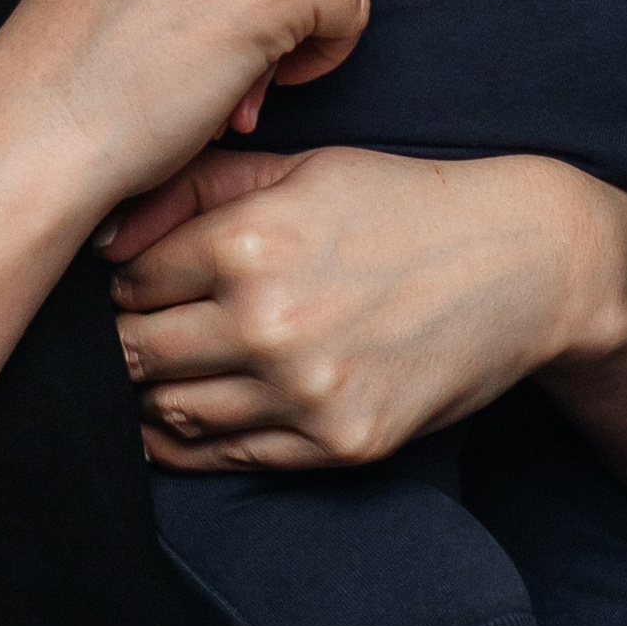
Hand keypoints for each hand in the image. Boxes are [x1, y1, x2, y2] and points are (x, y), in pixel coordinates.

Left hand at [104, 142, 609, 470]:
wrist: (522, 266)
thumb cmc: (400, 205)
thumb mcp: (299, 168)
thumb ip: (196, 187)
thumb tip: (104, 230)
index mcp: (248, 241)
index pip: (127, 281)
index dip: (119, 283)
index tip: (130, 284)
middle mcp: (268, 322)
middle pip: (134, 354)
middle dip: (122, 344)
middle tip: (129, 335)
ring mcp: (304, 392)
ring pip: (171, 413)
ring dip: (151, 398)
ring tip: (155, 376)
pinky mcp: (339, 444)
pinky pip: (229, 457)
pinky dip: (190, 444)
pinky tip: (181, 422)